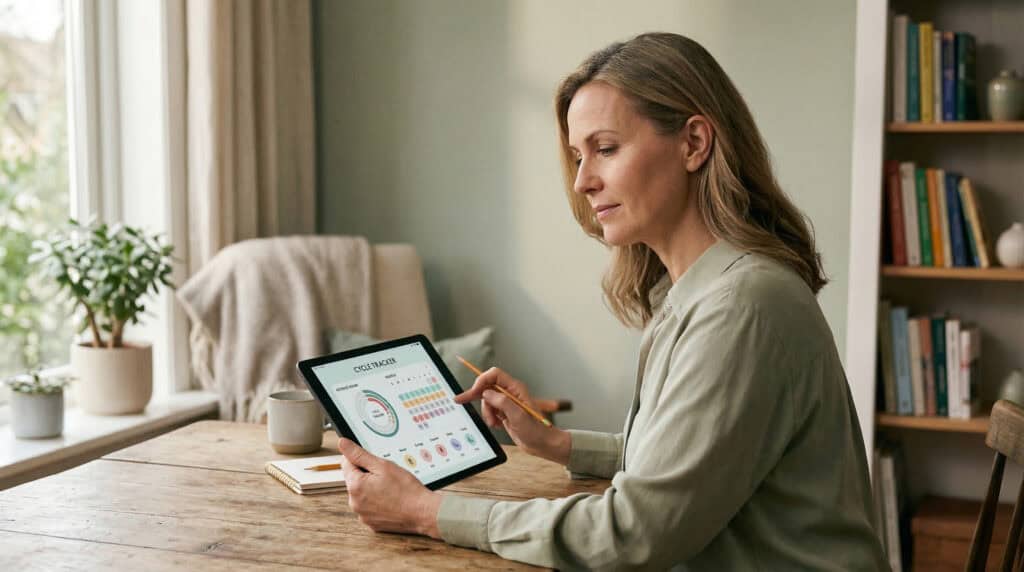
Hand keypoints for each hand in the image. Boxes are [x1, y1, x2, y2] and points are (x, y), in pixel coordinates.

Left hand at [337, 438, 442, 538]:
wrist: (422, 512)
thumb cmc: (406, 490)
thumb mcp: (383, 465)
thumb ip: (359, 454)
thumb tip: (343, 444)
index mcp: (355, 486)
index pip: (346, 464)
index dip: (360, 459)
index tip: (372, 461)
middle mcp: (355, 503)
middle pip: (354, 480)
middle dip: (367, 475)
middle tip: (385, 476)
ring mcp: (363, 515)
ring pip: (362, 495)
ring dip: (371, 490)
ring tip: (390, 489)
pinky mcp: (371, 523)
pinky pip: (369, 508)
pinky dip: (377, 503)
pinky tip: (390, 499)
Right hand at [454, 367, 570, 465]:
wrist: (542, 444)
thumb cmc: (535, 430)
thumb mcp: (518, 416)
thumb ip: (502, 402)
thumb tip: (486, 393)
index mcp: (515, 389)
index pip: (494, 375)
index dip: (482, 380)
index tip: (473, 391)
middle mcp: (511, 393)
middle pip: (487, 386)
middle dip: (476, 396)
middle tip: (460, 400)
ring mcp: (507, 403)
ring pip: (487, 400)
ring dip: (486, 412)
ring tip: (494, 423)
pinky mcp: (504, 412)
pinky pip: (490, 410)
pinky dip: (489, 417)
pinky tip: (497, 425)